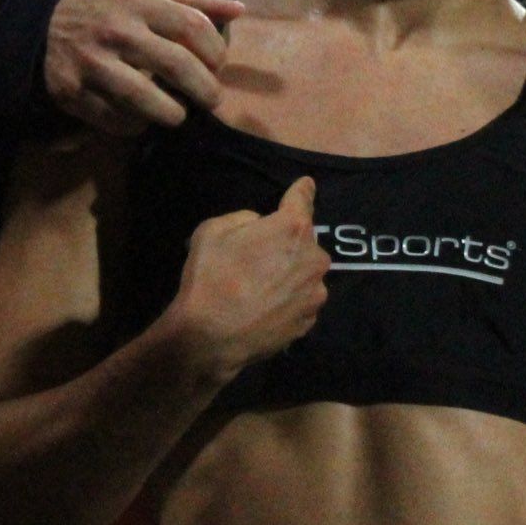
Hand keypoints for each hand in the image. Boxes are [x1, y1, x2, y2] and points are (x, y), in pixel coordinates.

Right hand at [43, 0, 244, 133]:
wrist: (44, 29)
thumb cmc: (108, 12)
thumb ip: (192, 0)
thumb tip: (239, 10)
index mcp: (138, 2)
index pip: (193, 27)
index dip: (216, 51)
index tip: (217, 65)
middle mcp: (117, 31)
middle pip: (177, 66)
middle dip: (205, 89)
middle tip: (212, 99)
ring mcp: (93, 63)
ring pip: (146, 99)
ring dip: (173, 113)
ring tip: (179, 113)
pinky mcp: (74, 93)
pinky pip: (116, 120)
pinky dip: (136, 125)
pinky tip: (143, 118)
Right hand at [167, 176, 329, 377]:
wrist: (210, 338)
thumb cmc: (210, 277)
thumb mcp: (213, 230)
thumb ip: (245, 218)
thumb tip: (261, 225)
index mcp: (293, 228)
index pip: (303, 198)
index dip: (302, 191)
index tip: (305, 186)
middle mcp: (314, 258)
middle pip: (304, 241)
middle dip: (287, 243)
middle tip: (259, 257)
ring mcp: (315, 293)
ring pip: (304, 273)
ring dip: (290, 273)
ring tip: (260, 289)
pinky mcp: (309, 321)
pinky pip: (301, 301)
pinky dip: (288, 300)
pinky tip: (264, 309)